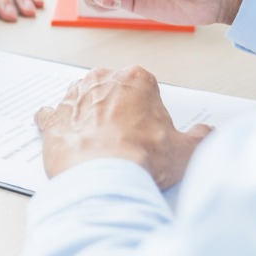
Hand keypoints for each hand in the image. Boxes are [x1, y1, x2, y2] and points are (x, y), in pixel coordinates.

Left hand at [34, 66, 211, 188]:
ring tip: (96, 138)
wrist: (104, 175)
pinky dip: (53, 123)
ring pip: (80, 99)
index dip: (146, 109)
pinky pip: (49, 115)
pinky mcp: (52, 119)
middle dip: (115, 108)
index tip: (148, 126)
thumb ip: (198, 136)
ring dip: (85, 113)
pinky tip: (59, 132)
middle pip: (110, 90)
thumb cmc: (142, 157)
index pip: (143, 87)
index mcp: (136, 79)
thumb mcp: (186, 149)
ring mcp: (73, 98)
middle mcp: (101, 81)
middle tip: (124, 135)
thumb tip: (205, 133)